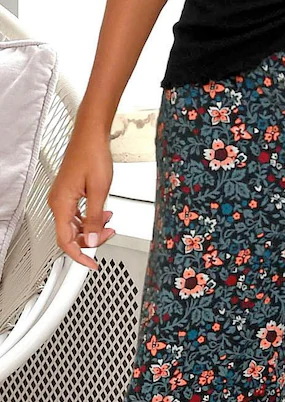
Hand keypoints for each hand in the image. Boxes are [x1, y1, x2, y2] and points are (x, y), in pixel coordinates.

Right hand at [48, 121, 115, 270]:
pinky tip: (103, 214)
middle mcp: (58, 202)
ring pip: (75, 225)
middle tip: (109, 235)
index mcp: (62, 204)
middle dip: (91, 239)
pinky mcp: (68, 193)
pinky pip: (77, 214)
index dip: (80, 256)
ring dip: (92, 228)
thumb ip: (95, 219)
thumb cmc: (93, 156)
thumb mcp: (100, 192)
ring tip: (109, 224)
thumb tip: (92, 240)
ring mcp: (62, 198)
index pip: (66, 241)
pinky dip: (90, 218)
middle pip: (71, 235)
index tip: (92, 264)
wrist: (90, 136)